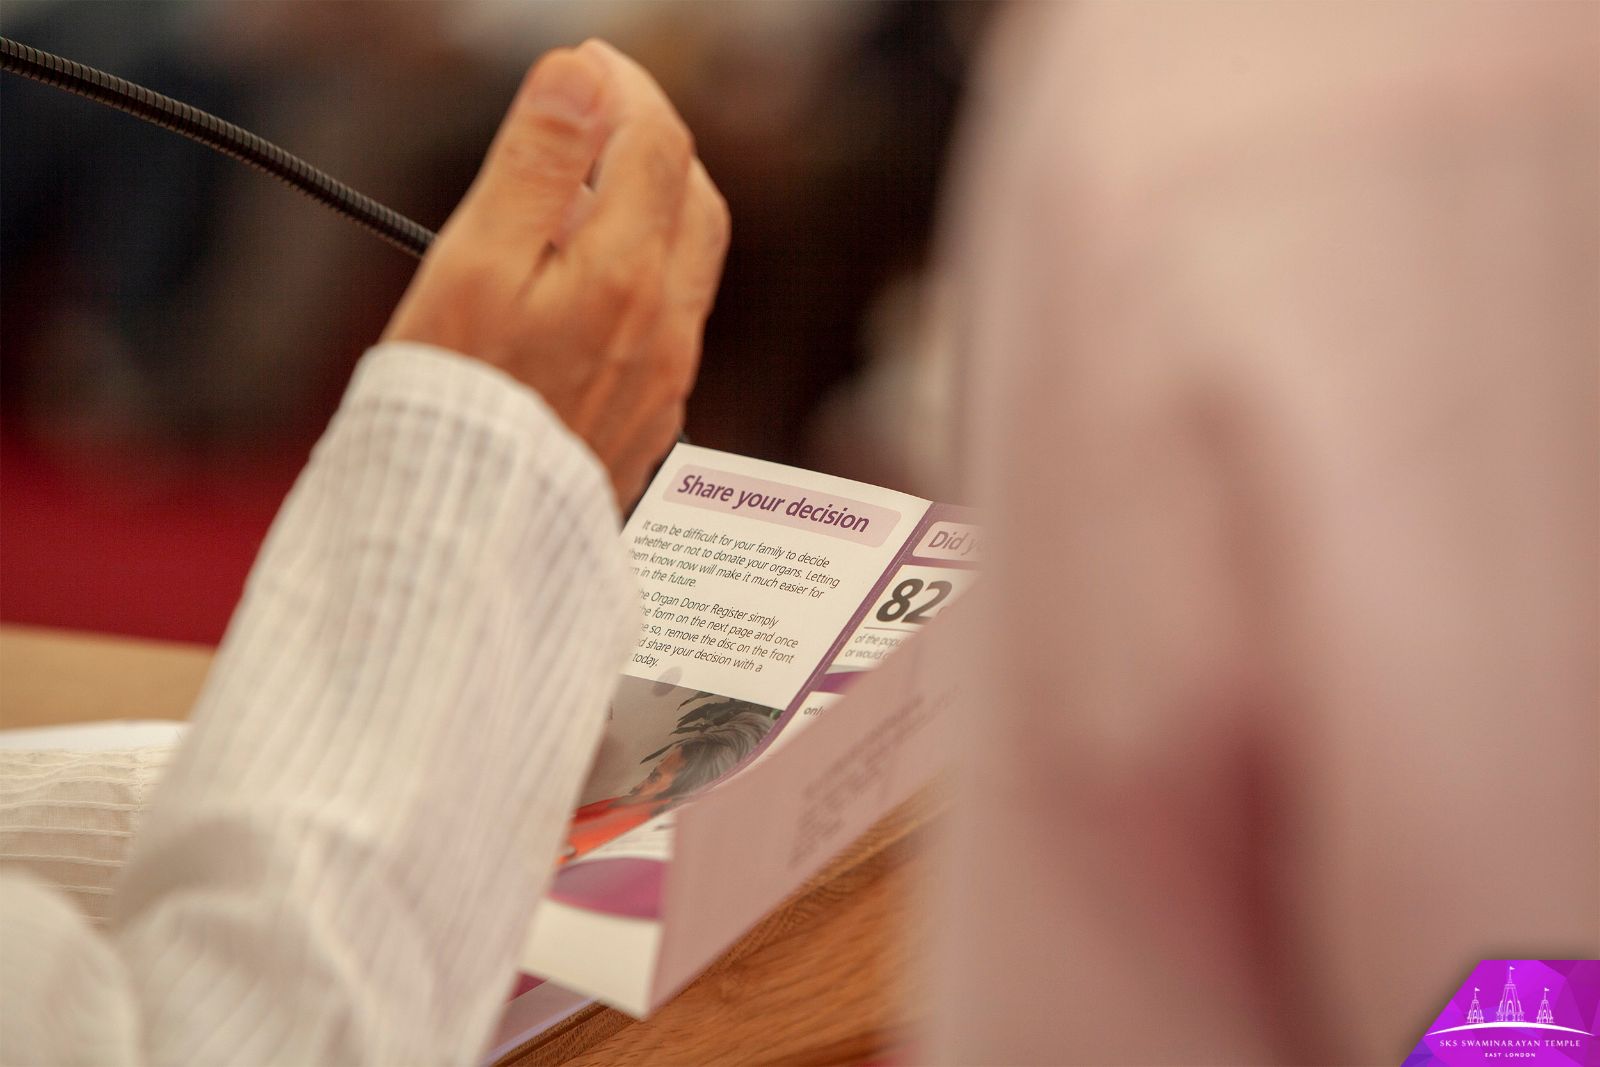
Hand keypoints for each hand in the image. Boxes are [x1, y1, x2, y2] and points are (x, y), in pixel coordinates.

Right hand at [382, 40, 729, 506]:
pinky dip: (645, 273)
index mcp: (626, 276)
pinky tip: (588, 283)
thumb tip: (582, 76)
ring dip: (655, 207)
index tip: (582, 66)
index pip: (657, 143)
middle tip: (592, 115)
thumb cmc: (450, 405)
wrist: (461, 540)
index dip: (625, 87)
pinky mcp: (649, 423)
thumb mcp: (474, 265)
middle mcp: (665, 329)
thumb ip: (536, 165)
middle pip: (692, 199)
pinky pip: (670, 324)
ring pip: (688, 264)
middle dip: (652, 141)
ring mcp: (664, 381)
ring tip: (585, 191)